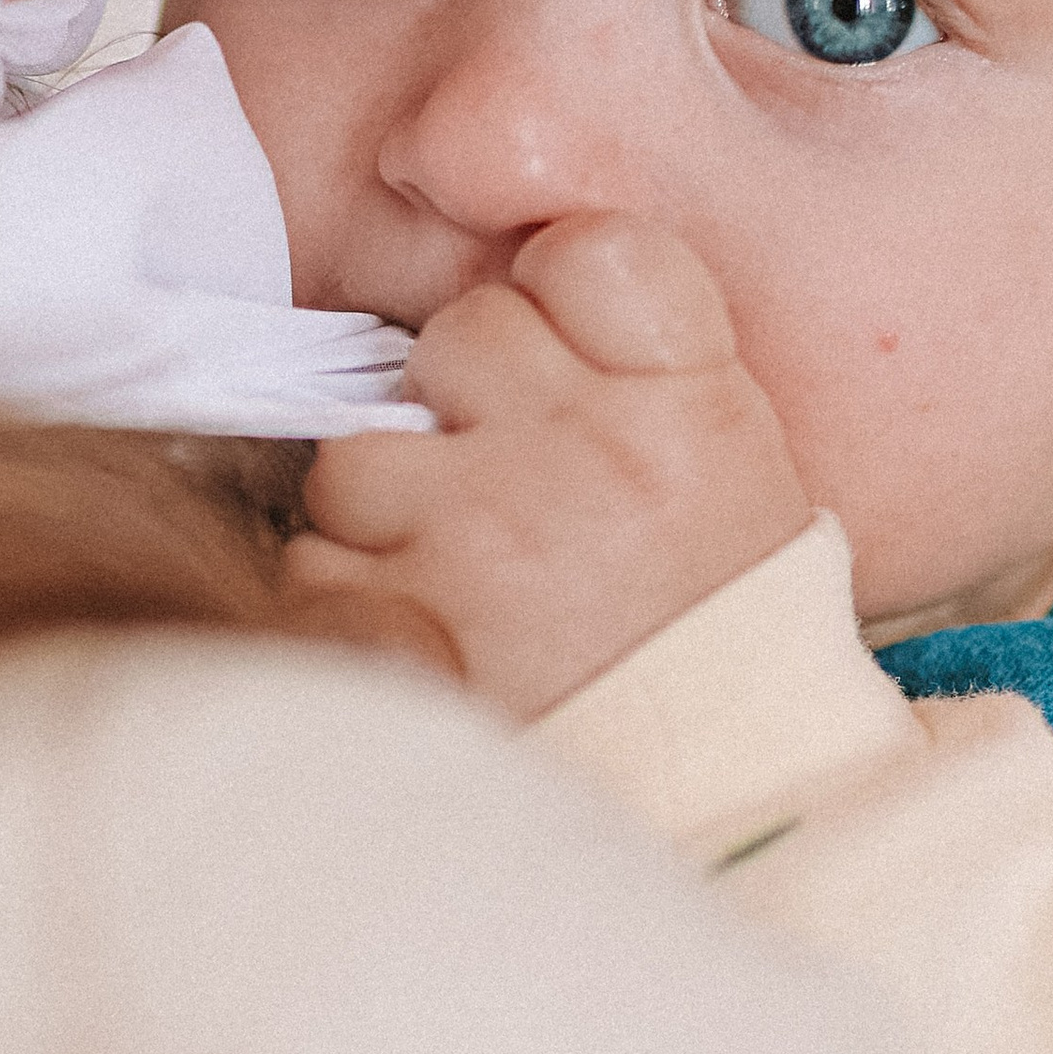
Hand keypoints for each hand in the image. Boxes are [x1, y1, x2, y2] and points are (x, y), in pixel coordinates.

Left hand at [286, 213, 814, 719]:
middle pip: (462, 332)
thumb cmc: (723, 638)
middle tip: (505, 485)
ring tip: (457, 578)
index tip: (566, 353)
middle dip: (460, 398)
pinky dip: (347, 602)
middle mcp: (589, 449)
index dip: (558, 291)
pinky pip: (315, 566)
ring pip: (359, 452)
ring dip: (385, 511)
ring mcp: (487, 532)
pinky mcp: (402, 621)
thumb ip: (638, 377)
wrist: (724, 800)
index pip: (592, 253)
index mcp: (692, 404)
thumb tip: (524, 298)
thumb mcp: (736, 479)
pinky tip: (421, 636)